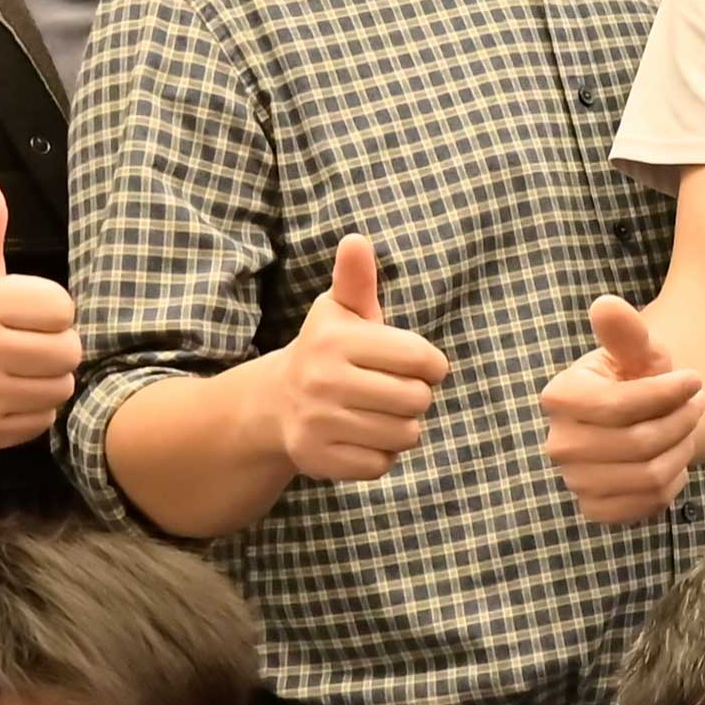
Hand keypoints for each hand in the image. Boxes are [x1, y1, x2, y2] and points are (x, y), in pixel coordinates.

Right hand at [277, 236, 450, 483]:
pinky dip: (381, 455)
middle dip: (415, 396)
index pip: (422, 358)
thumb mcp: (341, 312)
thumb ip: (356, 278)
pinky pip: (382, 464)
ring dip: (402, 427)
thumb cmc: (327, 352)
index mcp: (336, 340)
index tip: (416, 364)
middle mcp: (323, 380)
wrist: (273, 402)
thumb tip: (356, 240)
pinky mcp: (317, 459)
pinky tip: (361, 436)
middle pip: (417, 399)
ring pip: (405, 434)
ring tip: (379, 413)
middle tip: (392, 391)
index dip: (431, 364)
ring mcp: (318, 422)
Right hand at [537, 292, 703, 522]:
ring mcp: (575, 481)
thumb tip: (606, 305)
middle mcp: (559, 444)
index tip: (694, 379)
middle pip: (640, 443)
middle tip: (696, 405)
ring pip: (650, 475)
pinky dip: (672, 482)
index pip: (619, 405)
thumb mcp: (638, 350)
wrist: (639, 417)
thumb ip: (626, 331)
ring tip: (684, 429)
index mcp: (559, 397)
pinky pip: (648, 504)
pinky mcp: (596, 508)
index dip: (666, 394)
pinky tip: (670, 459)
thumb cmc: (637, 377)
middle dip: (681, 422)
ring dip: (681, 450)